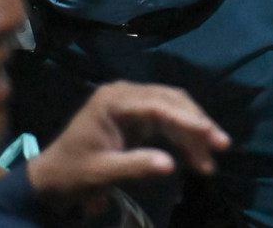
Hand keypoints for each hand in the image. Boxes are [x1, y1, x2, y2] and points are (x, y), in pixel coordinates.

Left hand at [27, 82, 227, 212]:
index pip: (158, 104)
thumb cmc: (72, 173)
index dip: (186, 118)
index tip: (209, 132)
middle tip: (221, 145)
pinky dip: (183, 138)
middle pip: (172, 101)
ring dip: (194, 133)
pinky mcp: (137, 116)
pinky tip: (196, 157)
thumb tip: (170, 165)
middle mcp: (125, 93)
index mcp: (113, 100)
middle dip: (197, 124)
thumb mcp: (101, 173)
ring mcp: (132, 103)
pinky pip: (167, 121)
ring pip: (174, 110)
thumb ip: (135, 166)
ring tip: (210, 160)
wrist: (51, 178)